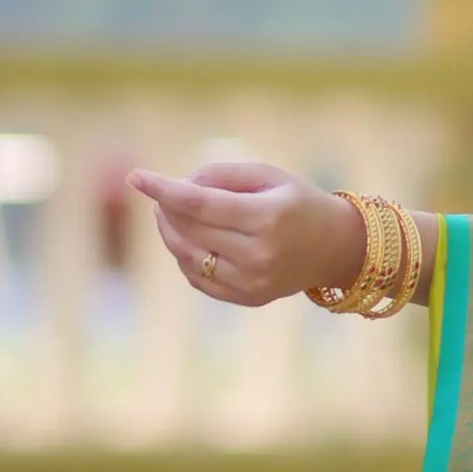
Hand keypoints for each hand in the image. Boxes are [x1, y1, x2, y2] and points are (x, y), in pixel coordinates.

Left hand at [128, 159, 364, 306]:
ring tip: (168, 214)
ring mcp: (253, 281)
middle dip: (166, 208)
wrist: (336, 247)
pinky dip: (184, 257)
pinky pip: (199, 279)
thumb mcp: (268, 175)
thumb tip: (178, 186)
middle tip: (162, 193)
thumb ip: (222, 174)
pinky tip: (188, 240)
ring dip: (169, 233)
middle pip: (189, 230)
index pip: (198, 204)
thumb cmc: (298, 202)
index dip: (162, 189)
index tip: (136, 177)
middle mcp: (259, 254)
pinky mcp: (248, 297)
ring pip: (188, 257)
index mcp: (267, 217)